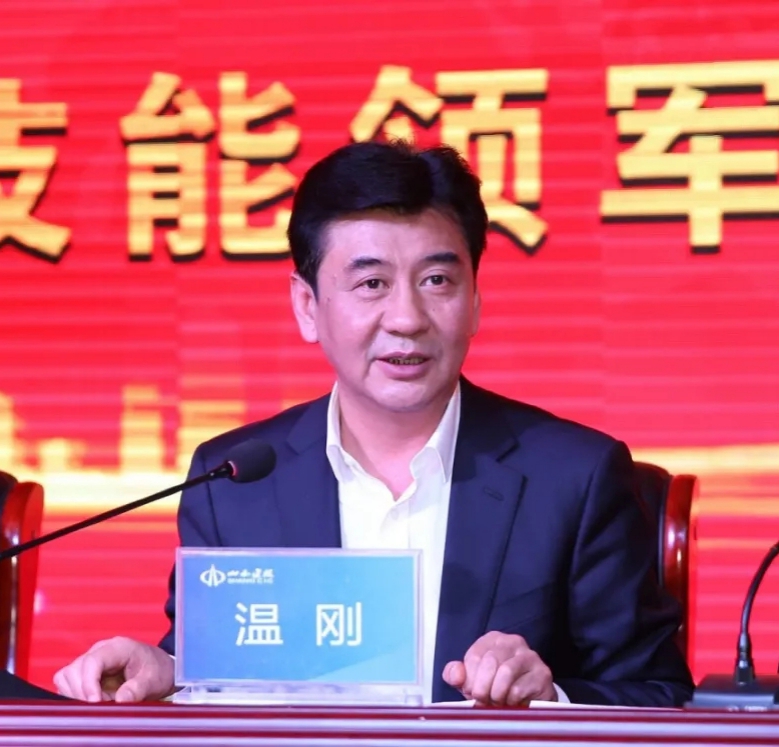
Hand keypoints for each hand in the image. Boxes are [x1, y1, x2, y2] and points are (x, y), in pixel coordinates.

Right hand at [53, 636, 174, 702]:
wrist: (160, 669)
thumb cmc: (157, 670)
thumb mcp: (154, 680)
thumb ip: (138, 689)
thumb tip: (120, 700)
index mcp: (117, 647)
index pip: (91, 662)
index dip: (88, 684)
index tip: (94, 703)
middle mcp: (100, 651)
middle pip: (74, 670)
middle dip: (83, 693)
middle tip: (103, 704)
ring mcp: (91, 661)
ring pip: (66, 678)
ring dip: (78, 695)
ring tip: (102, 701)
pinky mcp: (85, 673)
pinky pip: (68, 685)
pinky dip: (77, 697)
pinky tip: (97, 701)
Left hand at [443, 631, 555, 705]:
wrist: (529, 701)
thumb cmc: (496, 688)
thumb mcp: (472, 681)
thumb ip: (456, 675)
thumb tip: (455, 675)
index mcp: (493, 639)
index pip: (475, 656)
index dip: (470, 680)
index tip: (472, 693)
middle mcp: (512, 641)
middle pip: (490, 662)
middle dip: (483, 688)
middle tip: (483, 701)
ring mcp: (530, 656)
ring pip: (506, 672)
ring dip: (497, 694)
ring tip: (497, 702)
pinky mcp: (542, 674)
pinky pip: (519, 688)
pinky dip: (511, 701)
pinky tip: (512, 703)